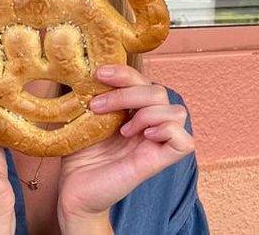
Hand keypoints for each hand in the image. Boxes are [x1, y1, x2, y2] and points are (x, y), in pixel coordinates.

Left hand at [57, 65, 194, 224]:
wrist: (74, 190)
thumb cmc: (79, 155)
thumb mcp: (84, 118)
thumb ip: (95, 95)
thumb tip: (89, 69)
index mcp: (133, 111)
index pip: (143, 81)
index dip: (126, 72)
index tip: (100, 74)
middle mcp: (148, 124)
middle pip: (159, 92)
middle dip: (128, 92)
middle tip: (97, 106)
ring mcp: (155, 143)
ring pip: (176, 110)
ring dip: (146, 112)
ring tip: (122, 129)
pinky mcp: (159, 162)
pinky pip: (184, 141)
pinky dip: (167, 131)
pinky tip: (143, 135)